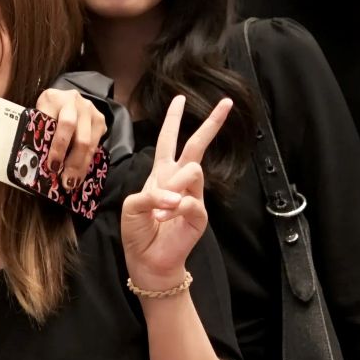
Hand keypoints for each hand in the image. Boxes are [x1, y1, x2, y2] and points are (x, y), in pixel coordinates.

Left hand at [33, 87, 110, 190]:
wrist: (65, 99)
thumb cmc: (46, 112)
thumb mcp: (38, 116)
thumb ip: (38, 133)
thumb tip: (34, 163)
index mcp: (52, 99)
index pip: (57, 123)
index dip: (57, 147)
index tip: (52, 166)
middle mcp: (74, 101)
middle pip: (77, 135)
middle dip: (71, 160)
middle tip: (65, 180)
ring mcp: (90, 110)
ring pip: (88, 142)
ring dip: (81, 165)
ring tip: (73, 181)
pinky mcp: (100, 119)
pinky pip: (96, 143)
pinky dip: (87, 160)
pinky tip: (81, 172)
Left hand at [121, 95, 231, 288]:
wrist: (147, 260)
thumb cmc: (138, 231)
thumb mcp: (132, 206)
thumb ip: (149, 194)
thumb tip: (175, 196)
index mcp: (161, 174)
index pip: (168, 141)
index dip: (173, 120)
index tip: (181, 98)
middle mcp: (179, 181)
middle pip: (196, 146)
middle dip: (211, 124)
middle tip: (226, 103)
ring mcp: (193, 197)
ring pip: (192, 171)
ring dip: (173, 186)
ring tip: (160, 209)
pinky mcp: (199, 215)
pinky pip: (190, 201)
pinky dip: (174, 208)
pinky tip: (164, 218)